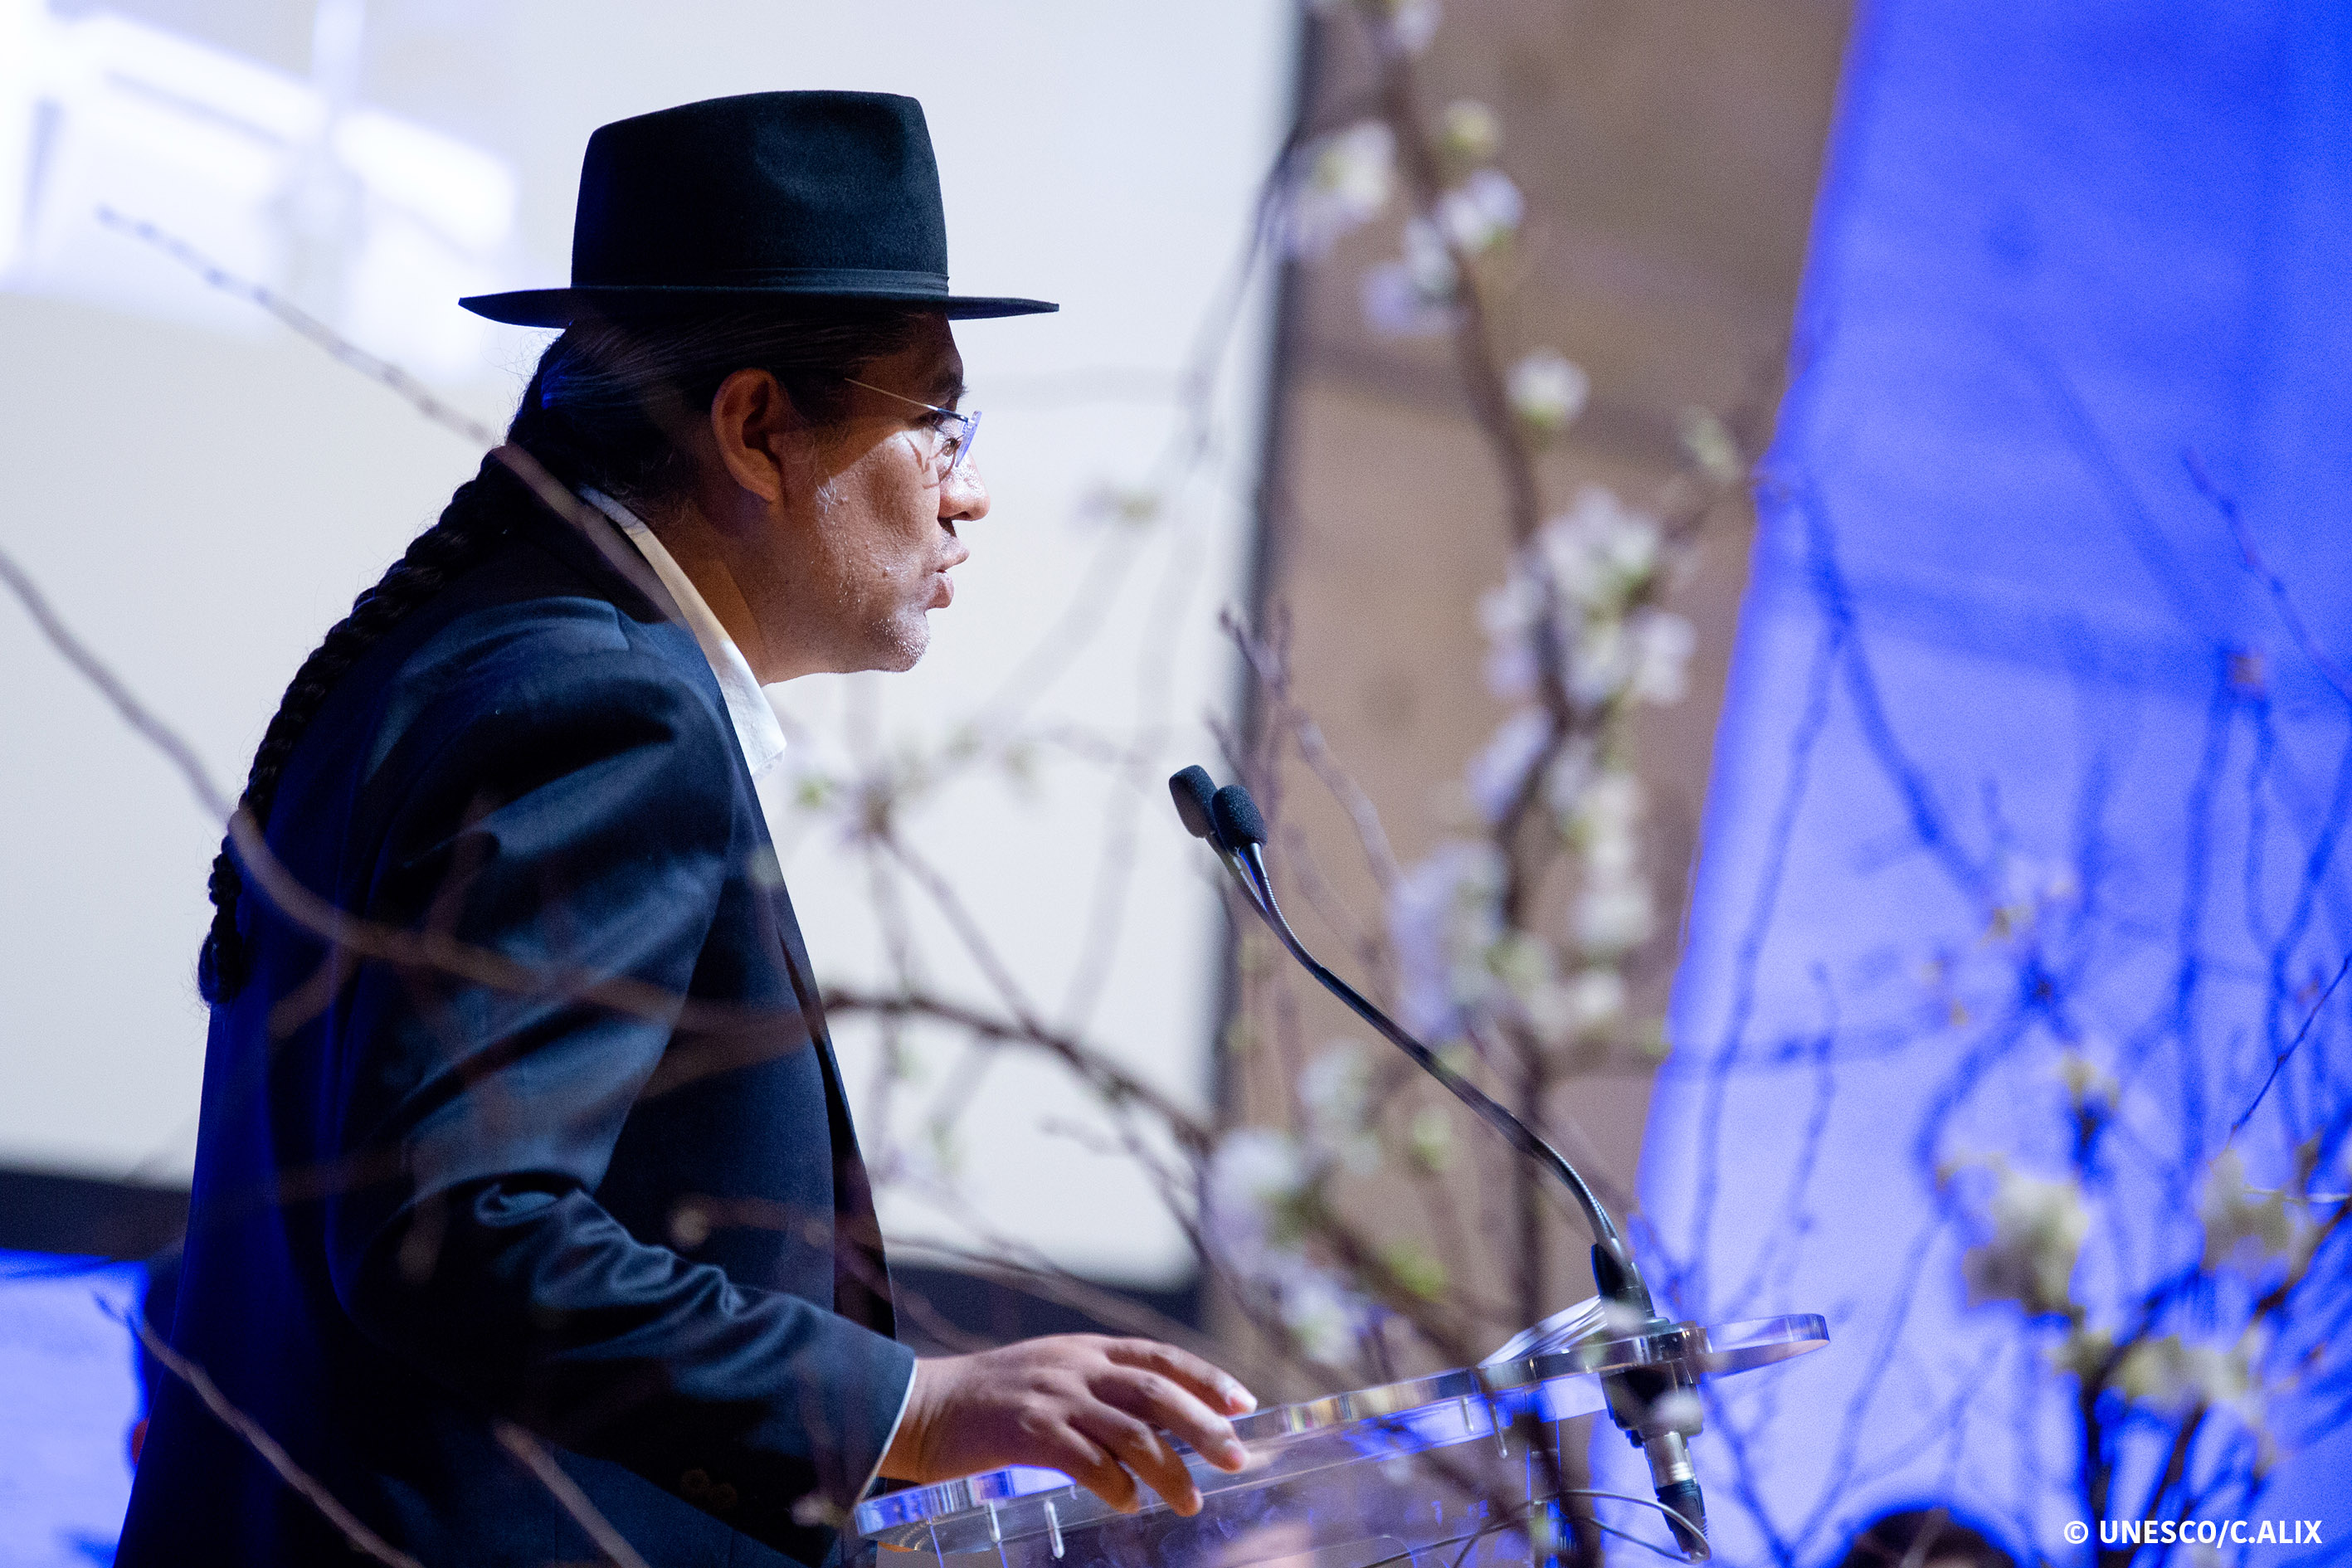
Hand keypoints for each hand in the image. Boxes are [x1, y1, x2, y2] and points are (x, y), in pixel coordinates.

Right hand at [878, 1335, 1257, 1515]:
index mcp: (1086, 1350)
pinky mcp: (1027, 1431)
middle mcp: (1076, 1367)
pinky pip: (1086, 1461)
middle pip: (1158, 1393)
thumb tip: (1156, 1425)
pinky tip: (1129, 1504)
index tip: (1244, 1403)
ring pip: (1132, 1432)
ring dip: (1169, 1470)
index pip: (1161, 1357)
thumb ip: (1098, 1389)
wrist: (923, 1405)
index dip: (1207, 1379)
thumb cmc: (991, 1399)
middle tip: (1235, 1458)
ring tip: (1190, 1500)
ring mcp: (1053, 1397)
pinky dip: (1115, 1485)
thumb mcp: (1051, 1374)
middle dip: (1205, 1426)